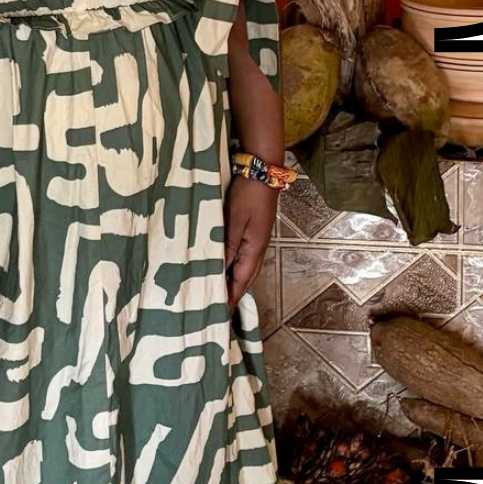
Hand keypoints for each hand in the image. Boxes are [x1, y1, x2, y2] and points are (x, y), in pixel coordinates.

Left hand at [224, 175, 277, 305]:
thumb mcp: (235, 221)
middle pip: (246, 277)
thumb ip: (228, 246)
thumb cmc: (248, 194)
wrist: (263, 170)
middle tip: (220, 307)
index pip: (241, 280)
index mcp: (255, 248)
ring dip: (235, 281)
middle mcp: (258, 247)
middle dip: (234, 293)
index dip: (232, 297)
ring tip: (221, 291)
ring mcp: (257, 238)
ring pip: (245, 267)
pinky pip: (243, 255)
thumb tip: (220, 271)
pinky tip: (226, 265)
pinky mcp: (253, 230)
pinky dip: (235, 266)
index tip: (222, 313)